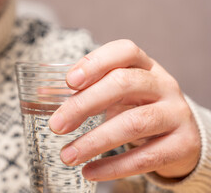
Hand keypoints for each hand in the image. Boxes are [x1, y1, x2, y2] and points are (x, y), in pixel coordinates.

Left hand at [49, 39, 200, 180]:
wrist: (181, 132)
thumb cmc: (139, 106)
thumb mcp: (117, 93)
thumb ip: (85, 91)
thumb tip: (42, 95)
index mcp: (145, 66)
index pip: (124, 51)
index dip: (95, 63)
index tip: (68, 81)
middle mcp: (163, 85)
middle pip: (123, 84)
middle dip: (84, 104)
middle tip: (56, 125)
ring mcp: (176, 113)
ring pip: (134, 123)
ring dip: (95, 141)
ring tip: (67, 155)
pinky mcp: (182, 144)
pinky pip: (147, 157)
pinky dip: (114, 167)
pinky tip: (90, 171)